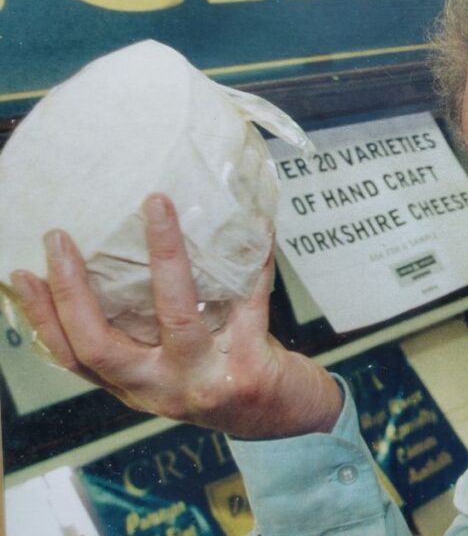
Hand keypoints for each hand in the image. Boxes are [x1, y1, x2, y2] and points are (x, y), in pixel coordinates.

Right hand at [8, 193, 341, 438]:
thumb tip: (120, 256)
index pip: (72, 356)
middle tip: (59, 238)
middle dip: (73, 290)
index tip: (22, 274)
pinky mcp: (251, 368)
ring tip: (156, 206)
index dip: (42, 318)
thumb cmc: (226, 376)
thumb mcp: (175, 365)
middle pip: (100, 344)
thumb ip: (146, 329)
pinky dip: (255, 259)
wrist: (288, 415)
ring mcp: (206, 381)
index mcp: (136, 385)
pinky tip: (258, 224)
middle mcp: (162, 389)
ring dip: (164, 255)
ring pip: (175, 315)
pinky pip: (250, 301)